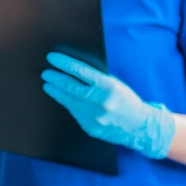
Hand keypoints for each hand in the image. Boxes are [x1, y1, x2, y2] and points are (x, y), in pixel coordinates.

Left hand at [41, 52, 174, 158]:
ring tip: (48, 85)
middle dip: (54, 78)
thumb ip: (95, 78)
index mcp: (107, 86)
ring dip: (55, 91)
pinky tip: (62, 98)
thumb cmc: (126, 100)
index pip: (79, 70)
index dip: (63, 63)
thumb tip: (72, 70)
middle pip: (69, 86)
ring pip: (67, 100)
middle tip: (46, 73)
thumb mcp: (114, 83)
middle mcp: (99, 101)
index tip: (51, 57)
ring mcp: (93, 116)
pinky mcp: (89, 127)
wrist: (139, 126)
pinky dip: (67, 103)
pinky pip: (74, 112)